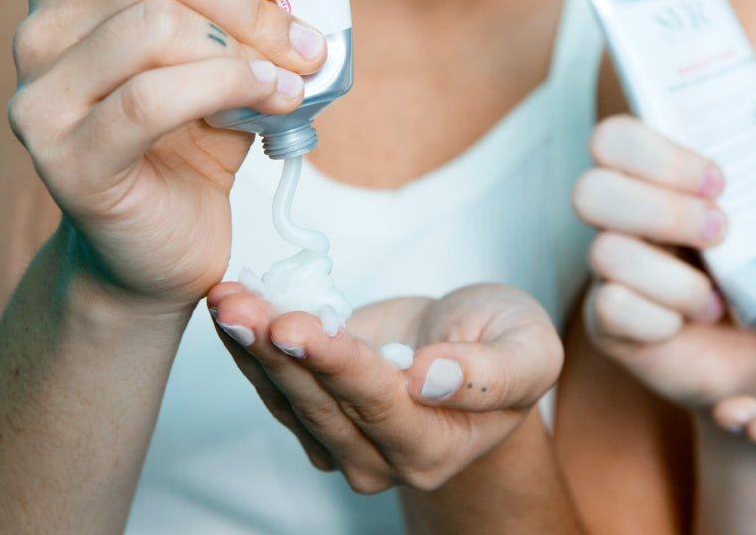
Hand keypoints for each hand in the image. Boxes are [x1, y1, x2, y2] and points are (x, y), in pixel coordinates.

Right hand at [7, 0, 325, 307]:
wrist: (160, 237)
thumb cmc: (191, 133)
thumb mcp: (217, 51)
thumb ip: (237, 5)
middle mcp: (42, 29)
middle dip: (253, 2)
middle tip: (301, 38)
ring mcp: (42, 95)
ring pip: (159, 26)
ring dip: (251, 47)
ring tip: (294, 74)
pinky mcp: (64, 159)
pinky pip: (155, 98)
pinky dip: (232, 89)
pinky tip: (274, 100)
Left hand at [206, 282, 563, 492]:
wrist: (471, 343)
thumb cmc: (504, 341)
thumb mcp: (528, 350)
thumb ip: (490, 374)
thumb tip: (429, 378)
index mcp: (435, 444)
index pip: (377, 403)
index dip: (334, 364)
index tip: (295, 326)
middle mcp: (381, 455)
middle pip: (320, 403)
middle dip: (275, 350)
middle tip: (239, 305)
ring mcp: (342, 441)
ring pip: (288, 396)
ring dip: (251, 346)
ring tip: (227, 299)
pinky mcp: (317, 414)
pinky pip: (276, 384)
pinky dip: (251, 345)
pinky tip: (232, 307)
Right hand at [572, 92, 755, 406]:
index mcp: (660, 172)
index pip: (614, 137)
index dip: (655, 153)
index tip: (719, 178)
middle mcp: (626, 214)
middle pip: (589, 189)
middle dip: (661, 211)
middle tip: (721, 230)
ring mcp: (613, 270)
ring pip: (603, 253)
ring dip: (673, 277)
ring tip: (718, 296)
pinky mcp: (612, 323)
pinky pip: (611, 308)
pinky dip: (662, 318)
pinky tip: (692, 323)